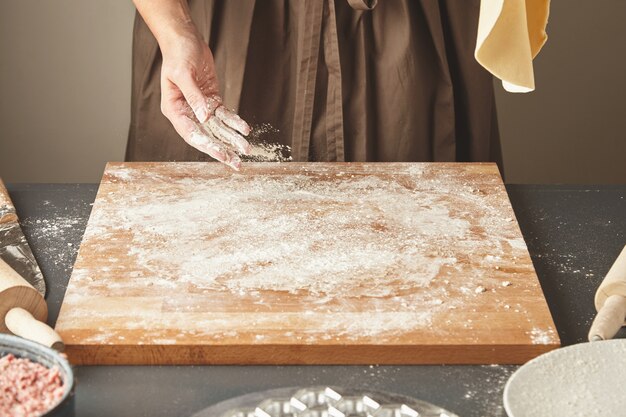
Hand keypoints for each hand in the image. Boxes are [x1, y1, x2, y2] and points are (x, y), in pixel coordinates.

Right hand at [159, 29, 250, 169]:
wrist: (185, 39)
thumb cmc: (178, 54)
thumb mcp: (184, 74)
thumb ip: (194, 97)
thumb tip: (205, 118)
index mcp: (174, 109)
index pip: (192, 134)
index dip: (207, 146)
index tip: (222, 155)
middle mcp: (187, 112)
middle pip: (206, 136)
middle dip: (222, 150)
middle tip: (237, 164)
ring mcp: (200, 107)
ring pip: (218, 128)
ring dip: (232, 139)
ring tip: (246, 150)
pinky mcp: (211, 100)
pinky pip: (224, 115)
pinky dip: (235, 122)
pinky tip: (245, 129)